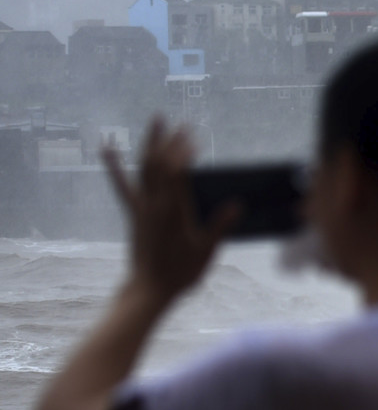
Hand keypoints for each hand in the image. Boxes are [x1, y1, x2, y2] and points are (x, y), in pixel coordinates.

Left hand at [102, 117, 239, 301]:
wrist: (149, 288)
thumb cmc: (181, 272)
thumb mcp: (206, 250)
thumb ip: (220, 226)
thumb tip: (238, 205)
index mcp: (174, 211)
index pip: (176, 173)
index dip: (184, 153)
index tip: (195, 140)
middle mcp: (155, 204)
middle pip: (159, 164)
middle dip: (170, 141)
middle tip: (182, 124)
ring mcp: (142, 207)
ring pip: (143, 168)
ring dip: (150, 143)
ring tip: (156, 120)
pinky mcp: (135, 213)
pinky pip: (123, 186)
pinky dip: (115, 166)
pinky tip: (107, 148)